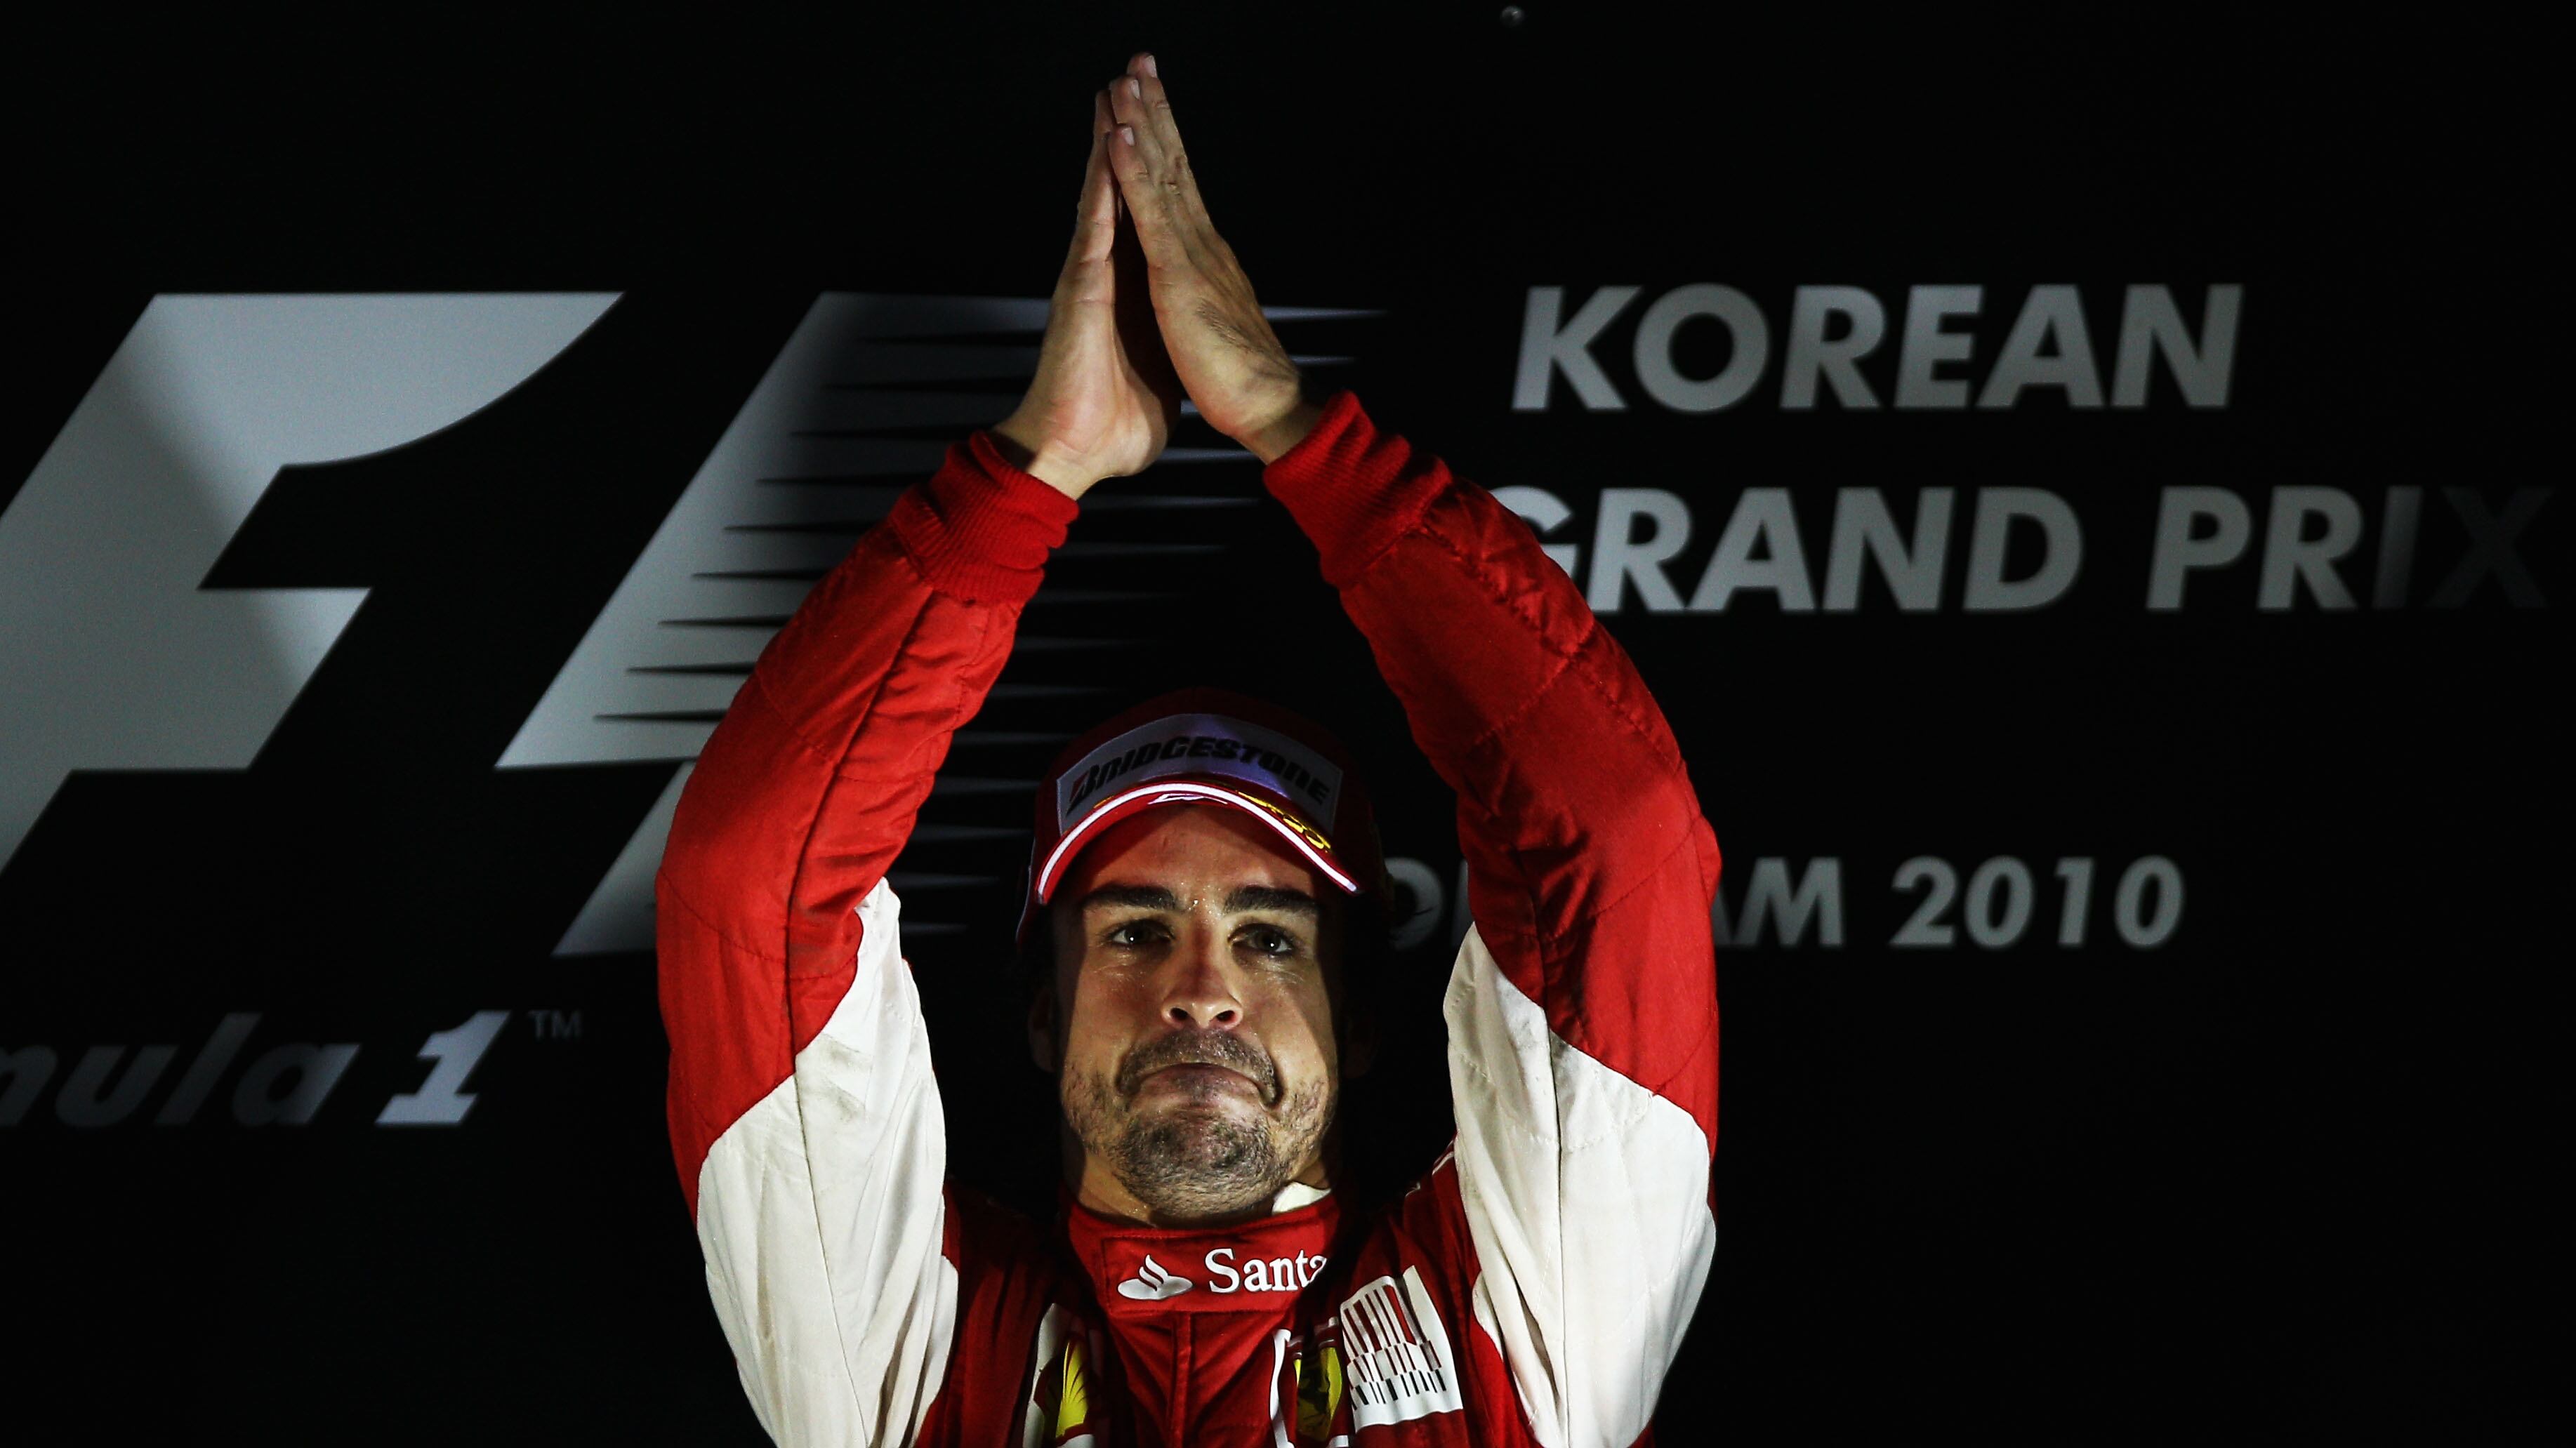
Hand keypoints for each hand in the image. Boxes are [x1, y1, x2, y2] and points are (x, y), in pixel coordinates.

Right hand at [992, 90, 1183, 499]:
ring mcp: (1090, 277)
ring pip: (1100, 195)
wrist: (1076, 453)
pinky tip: (1104, 150)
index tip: (1161, 127)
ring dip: (1108, 142)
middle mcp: (1107, 273)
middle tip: (1131, 77)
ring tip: (1113, 92)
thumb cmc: (1114, 427)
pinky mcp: (1080, 289)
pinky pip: (1092, 228)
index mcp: (1131, 291)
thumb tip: (1187, 361)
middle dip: (1127, 133)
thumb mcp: (1161, 380)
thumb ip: (1169, 356)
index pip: (1145, 217)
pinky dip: (1100, 188)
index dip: (1153, 170)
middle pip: (1119, 189)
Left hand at [1105, 52, 1324, 463]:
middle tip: (1139, 62)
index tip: (1147, 103)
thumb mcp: (1215, 327)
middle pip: (1173, 164)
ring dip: (1141, 123)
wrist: (1268, 411)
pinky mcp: (1176, 276)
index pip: (1179, 188)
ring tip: (1124, 78)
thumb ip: (1205, 299)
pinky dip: (1132, 170)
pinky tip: (1117, 135)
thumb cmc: (1242, 383)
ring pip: (1161, 174)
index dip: (1163, 143)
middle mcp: (1201, 243)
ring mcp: (1190, 254)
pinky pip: (1149, 212)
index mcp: (1204, 258)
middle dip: (1153, 111)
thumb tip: (1201, 289)